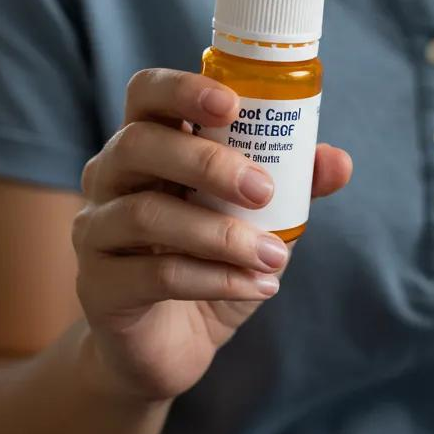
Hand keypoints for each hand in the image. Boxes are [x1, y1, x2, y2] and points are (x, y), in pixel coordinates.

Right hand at [73, 68, 351, 402]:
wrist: (170, 346)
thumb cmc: (213, 262)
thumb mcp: (260, 221)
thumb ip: (296, 186)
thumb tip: (338, 161)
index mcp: (149, 145)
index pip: (147, 94)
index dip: (183, 88)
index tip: (233, 104)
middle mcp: (109, 178)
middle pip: (138, 143)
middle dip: (207, 162)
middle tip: (264, 190)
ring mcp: (94, 232)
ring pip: (145, 213)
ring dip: (222, 234)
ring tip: (275, 256)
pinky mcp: (97, 288)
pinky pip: (155, 274)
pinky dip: (216, 279)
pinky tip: (258, 287)